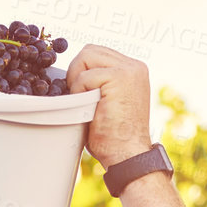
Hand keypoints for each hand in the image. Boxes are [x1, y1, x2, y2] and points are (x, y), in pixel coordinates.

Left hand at [63, 43, 153, 167]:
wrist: (128, 155)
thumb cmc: (114, 137)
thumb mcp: (107, 102)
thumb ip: (98, 84)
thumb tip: (72, 76)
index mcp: (132, 70)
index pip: (97, 54)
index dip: (82, 71)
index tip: (81, 94)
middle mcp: (134, 66)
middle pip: (89, 51)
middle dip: (77, 72)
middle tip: (79, 98)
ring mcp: (128, 70)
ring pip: (85, 57)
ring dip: (77, 80)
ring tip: (86, 103)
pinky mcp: (119, 77)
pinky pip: (84, 76)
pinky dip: (79, 92)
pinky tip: (89, 108)